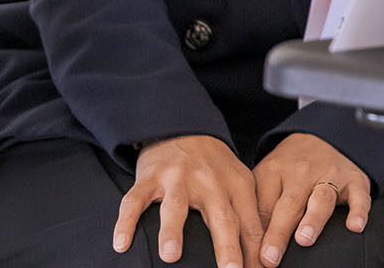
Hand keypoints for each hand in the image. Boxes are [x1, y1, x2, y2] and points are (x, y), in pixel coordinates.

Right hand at [115, 134, 260, 267]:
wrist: (185, 128)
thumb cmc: (215, 167)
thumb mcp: (239, 183)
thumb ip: (249, 216)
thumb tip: (262, 257)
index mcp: (236, 185)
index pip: (250, 223)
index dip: (255, 250)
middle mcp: (210, 181)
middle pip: (221, 217)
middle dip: (227, 245)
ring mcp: (178, 179)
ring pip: (176, 206)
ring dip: (172, 231)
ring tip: (171, 256)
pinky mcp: (150, 177)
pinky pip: (135, 201)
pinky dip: (126, 222)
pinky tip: (121, 244)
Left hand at [253, 133, 370, 266]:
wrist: (321, 136)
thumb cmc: (289, 167)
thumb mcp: (267, 177)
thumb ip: (259, 208)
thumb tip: (250, 247)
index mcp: (275, 171)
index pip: (264, 207)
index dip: (257, 235)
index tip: (252, 258)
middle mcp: (302, 172)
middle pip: (289, 204)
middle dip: (279, 232)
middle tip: (270, 258)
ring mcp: (330, 174)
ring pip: (321, 198)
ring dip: (313, 219)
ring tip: (304, 239)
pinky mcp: (355, 180)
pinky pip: (359, 196)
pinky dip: (358, 211)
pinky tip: (354, 226)